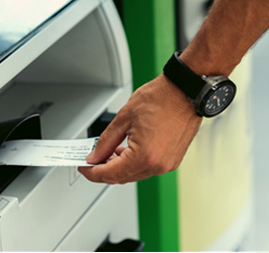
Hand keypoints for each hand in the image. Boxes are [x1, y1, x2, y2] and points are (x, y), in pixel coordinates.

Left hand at [78, 74, 201, 183]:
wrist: (185, 91)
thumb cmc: (160, 98)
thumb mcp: (123, 118)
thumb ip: (105, 141)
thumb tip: (95, 156)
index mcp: (144, 156)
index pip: (110, 174)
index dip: (92, 172)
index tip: (84, 168)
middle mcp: (158, 165)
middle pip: (123, 178)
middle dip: (104, 170)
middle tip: (92, 158)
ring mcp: (167, 164)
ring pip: (135, 174)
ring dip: (119, 167)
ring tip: (108, 152)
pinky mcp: (173, 160)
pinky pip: (148, 168)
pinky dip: (134, 163)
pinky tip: (126, 151)